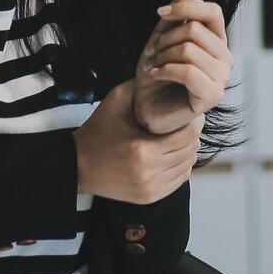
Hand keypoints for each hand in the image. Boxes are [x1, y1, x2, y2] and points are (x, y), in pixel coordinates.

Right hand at [74, 80, 201, 205]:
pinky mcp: (150, 197)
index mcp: (142, 149)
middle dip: (192, 134)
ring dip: (187, 150)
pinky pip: (180, 180)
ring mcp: (151, 188)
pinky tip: (172, 153)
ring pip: (188, 166)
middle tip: (186, 122)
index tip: (191, 112)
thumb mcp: (116, 100)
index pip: (188, 135)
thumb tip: (164, 76)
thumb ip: (141, 86)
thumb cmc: (97, 132)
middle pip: (191, 150)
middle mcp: (149, 172)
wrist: (78, 165)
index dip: (194, 121)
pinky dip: (180, 165)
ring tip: (178, 137)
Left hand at [132, 0, 232, 135]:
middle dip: (165, 38)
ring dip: (162, 55)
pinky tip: (156, 74)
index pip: (212, 10)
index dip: (185, 7)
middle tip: (151, 52)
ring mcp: (222, 77)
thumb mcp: (162, 38)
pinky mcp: (213, 96)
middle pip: (194, 30)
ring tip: (153, 65)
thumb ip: (175, 18)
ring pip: (189, 49)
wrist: (149, 107)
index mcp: (216, 40)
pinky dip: (165, 70)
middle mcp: (224, 57)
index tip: (160, 13)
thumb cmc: (157, 72)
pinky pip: (188, 71)